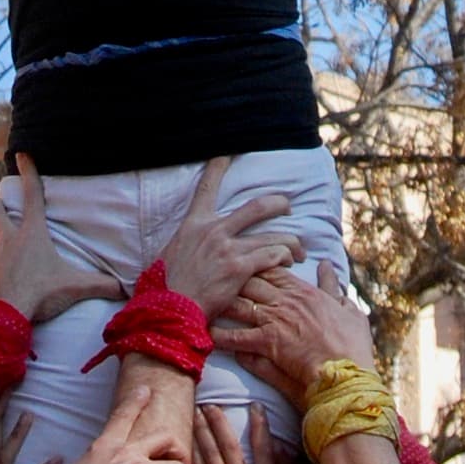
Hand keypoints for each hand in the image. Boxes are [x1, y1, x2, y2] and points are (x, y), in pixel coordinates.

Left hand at [0, 161, 103, 326]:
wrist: (5, 317)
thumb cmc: (40, 295)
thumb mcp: (74, 288)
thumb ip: (100, 285)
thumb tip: (125, 287)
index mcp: (31, 234)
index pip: (31, 195)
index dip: (28, 172)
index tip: (22, 154)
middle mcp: (7, 240)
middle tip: (3, 208)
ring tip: (4, 253)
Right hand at [159, 156, 306, 321]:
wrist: (169, 310)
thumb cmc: (166, 288)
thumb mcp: (169, 255)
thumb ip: (187, 244)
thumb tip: (190, 245)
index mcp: (193, 224)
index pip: (207, 187)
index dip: (218, 167)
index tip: (227, 153)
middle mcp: (213, 230)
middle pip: (258, 207)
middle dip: (279, 204)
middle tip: (288, 208)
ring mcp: (228, 248)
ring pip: (273, 236)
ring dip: (291, 243)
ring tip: (298, 252)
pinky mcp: (239, 268)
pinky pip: (273, 255)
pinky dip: (284, 257)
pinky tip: (288, 263)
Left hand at [222, 264, 372, 405]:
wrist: (348, 375)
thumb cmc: (352, 345)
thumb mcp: (348, 309)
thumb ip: (332, 285)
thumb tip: (325, 265)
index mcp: (304, 292)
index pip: (271, 268)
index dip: (253, 263)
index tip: (239, 263)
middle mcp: (286, 302)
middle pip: (249, 281)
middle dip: (229, 278)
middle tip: (212, 278)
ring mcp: (275, 322)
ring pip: (238, 305)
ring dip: (220, 303)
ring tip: (203, 302)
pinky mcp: (268, 344)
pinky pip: (236, 337)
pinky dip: (220, 335)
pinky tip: (207, 334)